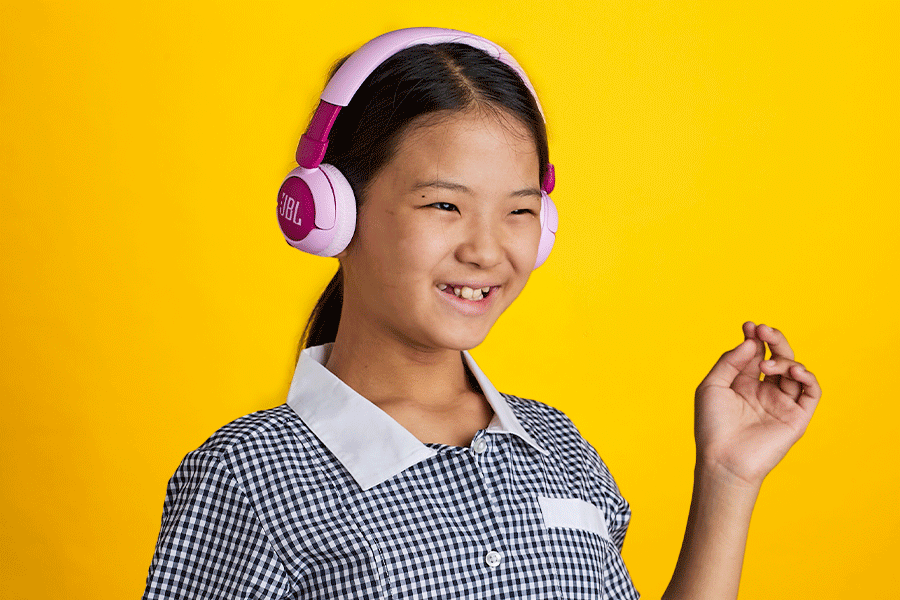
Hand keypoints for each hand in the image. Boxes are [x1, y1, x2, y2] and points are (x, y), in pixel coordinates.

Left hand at [694, 322, 821, 487]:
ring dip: (785, 359)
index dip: (755, 337)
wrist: (723, 460)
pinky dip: (807, 377)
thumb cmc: (712, 426)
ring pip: (795, 370)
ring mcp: (782, 403)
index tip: (749, 325)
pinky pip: (812, 392)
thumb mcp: (712, 386)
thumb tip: (751, 341)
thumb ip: (730, 361)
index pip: (756, 353)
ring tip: (767, 365)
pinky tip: (793, 370)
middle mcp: (764, 391)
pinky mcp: (797, 417)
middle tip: (763, 330)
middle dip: (773, 340)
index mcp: (743, 383)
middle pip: (778, 357)